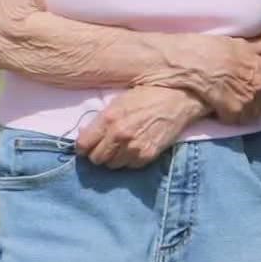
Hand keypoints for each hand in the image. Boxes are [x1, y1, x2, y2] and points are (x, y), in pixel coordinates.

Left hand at [77, 86, 205, 167]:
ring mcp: (134, 147)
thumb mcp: (119, 102)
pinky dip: (129, 160)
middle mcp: (119, 135)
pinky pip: (130, 166)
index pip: (83, 145)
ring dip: (113, 158)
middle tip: (104, 146)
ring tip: (121, 147)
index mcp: (109, 118)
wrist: (177, 99)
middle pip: (96, 159)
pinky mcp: (148, 155)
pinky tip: (134, 148)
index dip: (83, 147)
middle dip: (98, 154)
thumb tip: (85, 136)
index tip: (87, 145)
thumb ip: (101, 120)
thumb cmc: (147, 95)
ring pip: (112, 165)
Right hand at [166, 35, 260, 123]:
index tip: (255, 94)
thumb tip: (253, 56)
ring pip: (250, 116)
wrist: (198, 61)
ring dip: (241, 114)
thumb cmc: (213, 49)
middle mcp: (260, 86)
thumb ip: (250, 56)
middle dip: (253, 104)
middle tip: (239, 102)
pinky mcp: (235, 112)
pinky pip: (235, 121)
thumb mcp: (239, 45)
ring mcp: (248, 100)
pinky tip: (217, 111)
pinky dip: (226, 118)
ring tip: (227, 108)